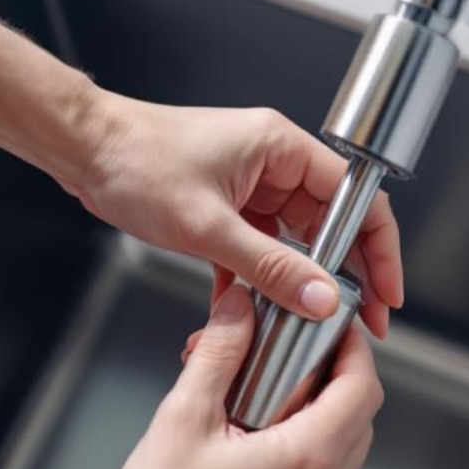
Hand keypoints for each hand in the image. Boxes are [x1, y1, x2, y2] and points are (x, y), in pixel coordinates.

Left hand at [74, 92, 402, 337]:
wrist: (82, 150)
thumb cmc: (135, 162)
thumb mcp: (209, 226)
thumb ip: (271, 267)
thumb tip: (321, 297)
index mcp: (281, 147)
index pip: (356, 197)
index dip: (378, 248)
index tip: (386, 292)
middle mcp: (273, 161)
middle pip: (332, 222)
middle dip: (344, 274)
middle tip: (358, 319)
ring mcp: (250, 183)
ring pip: (296, 239)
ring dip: (297, 280)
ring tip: (305, 321)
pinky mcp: (226, 204)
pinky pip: (261, 246)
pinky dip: (259, 278)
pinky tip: (254, 311)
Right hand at [90, 284, 381, 468]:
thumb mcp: (181, 421)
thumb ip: (218, 356)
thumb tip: (237, 310)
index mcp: (308, 460)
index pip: (362, 386)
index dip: (351, 349)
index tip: (331, 328)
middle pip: (356, 420)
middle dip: (327, 381)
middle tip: (283, 360)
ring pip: (339, 458)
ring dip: (312, 424)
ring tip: (254, 409)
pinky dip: (300, 465)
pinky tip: (248, 459)